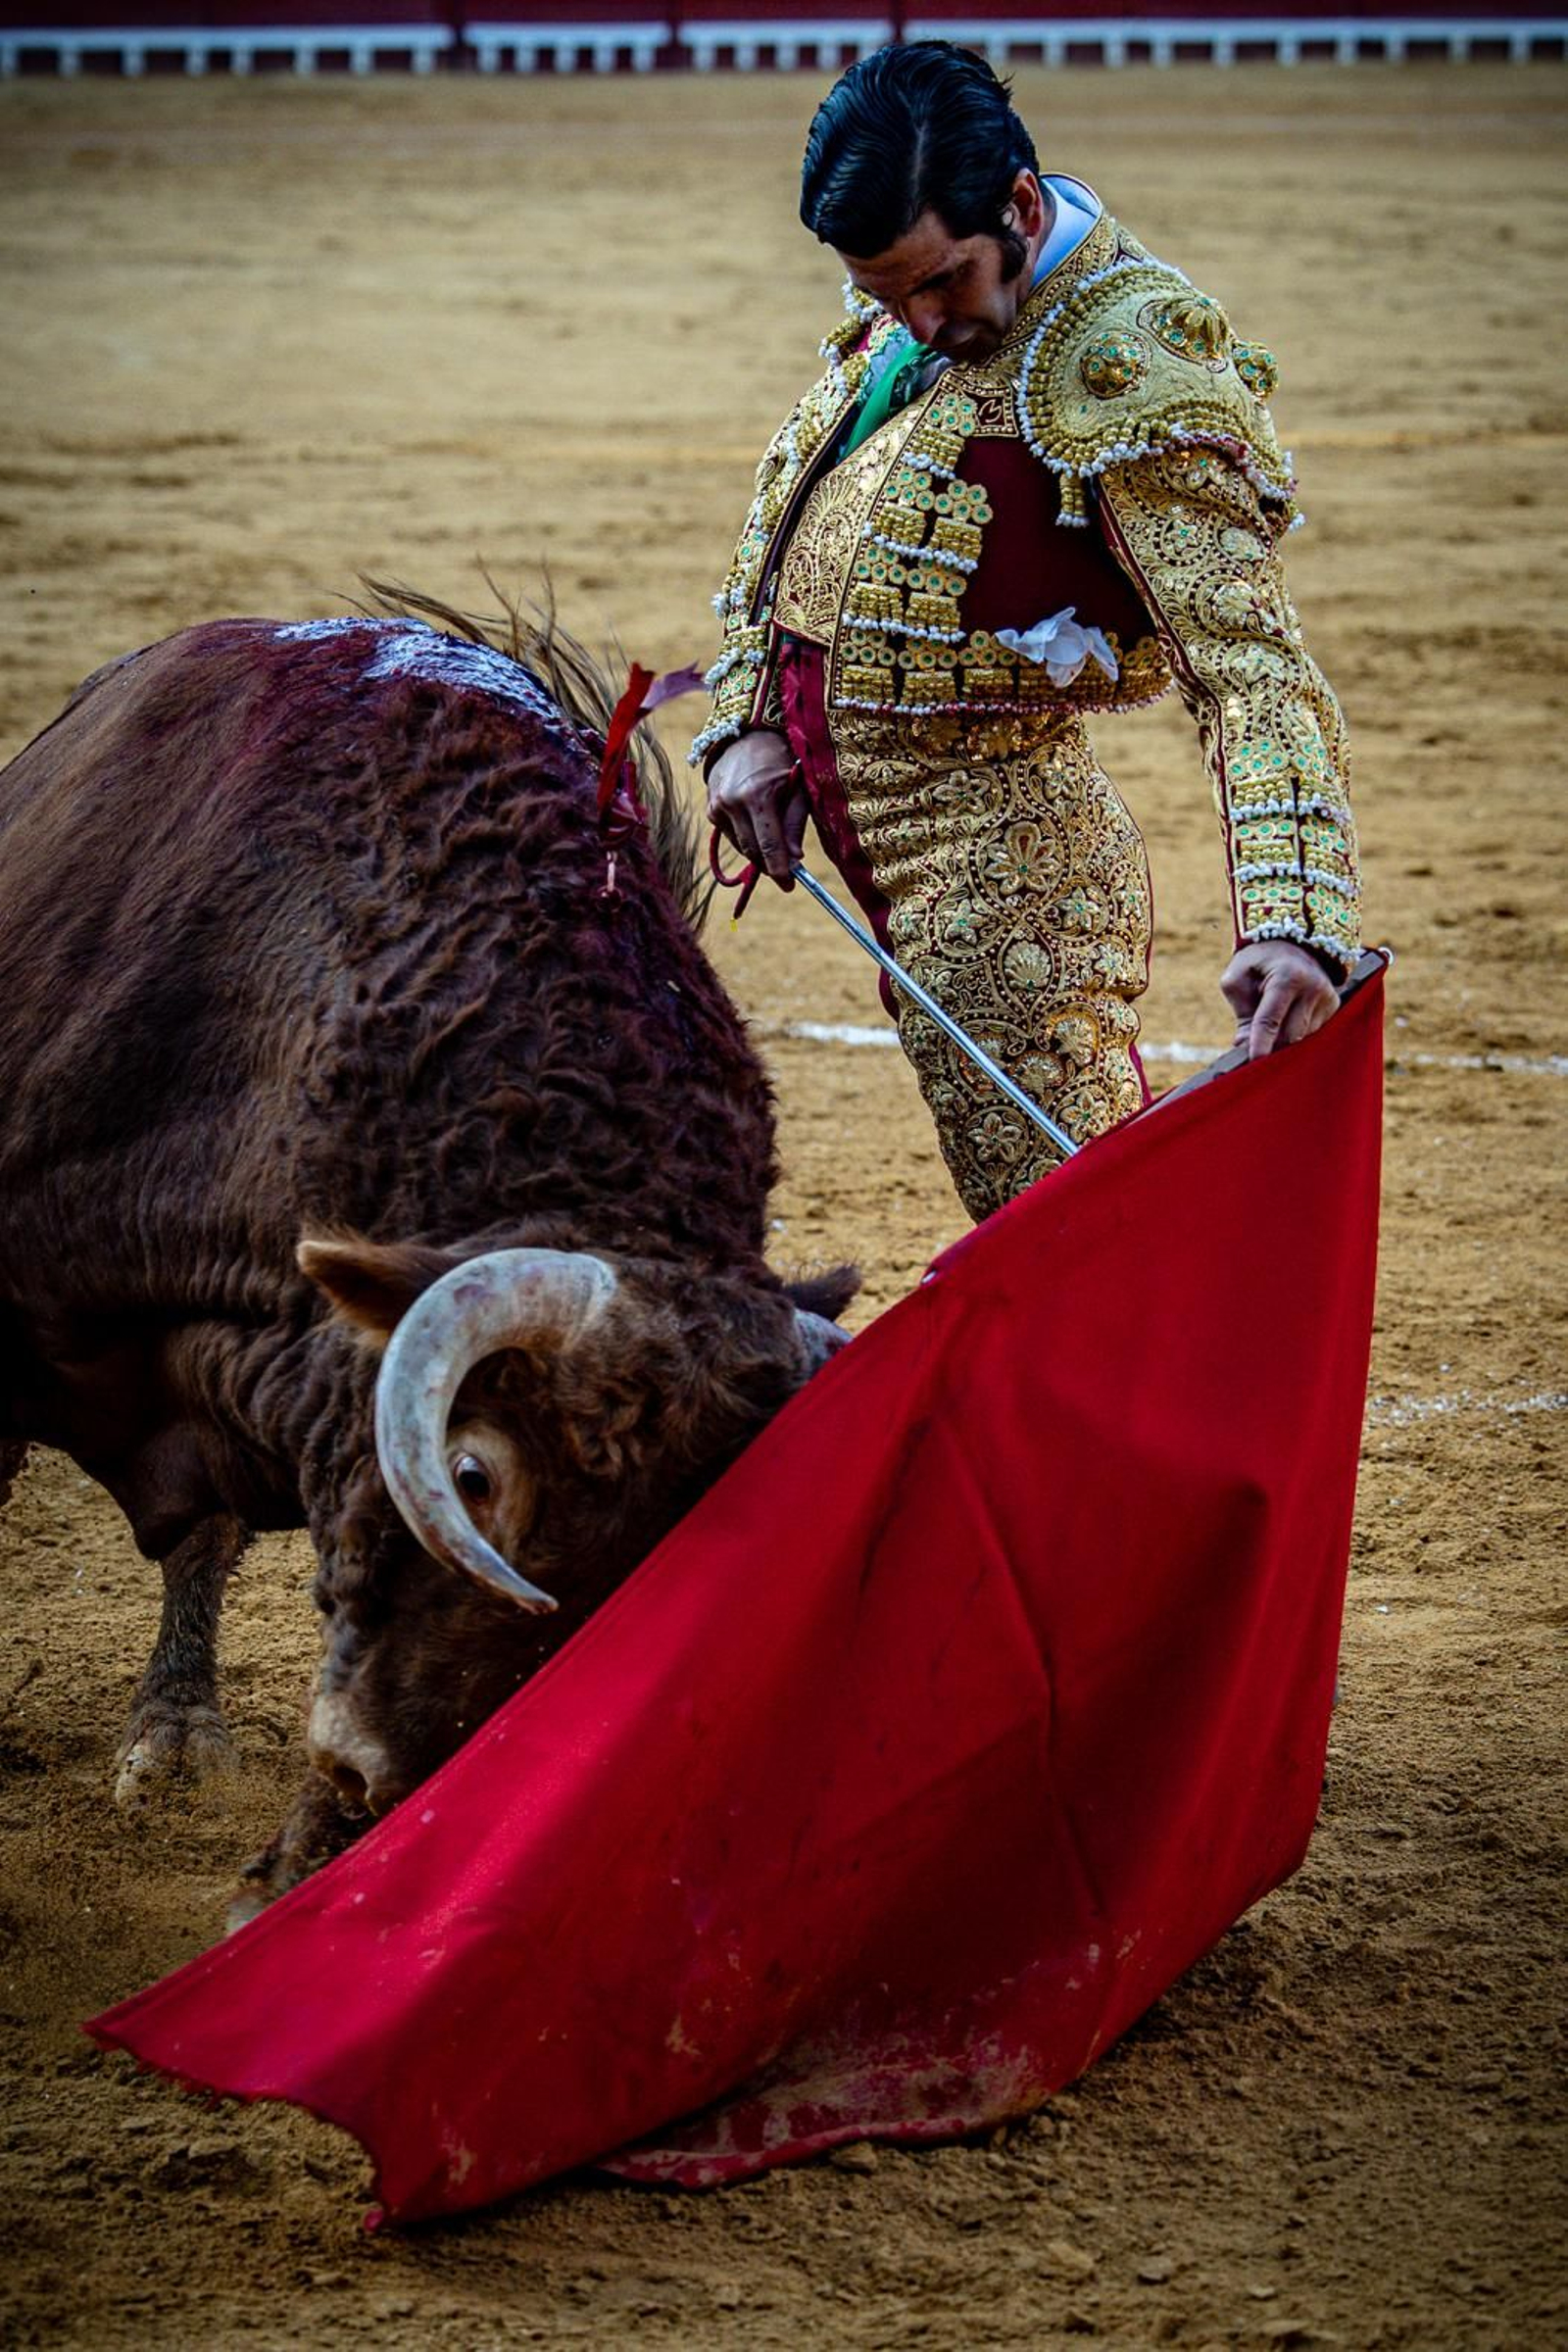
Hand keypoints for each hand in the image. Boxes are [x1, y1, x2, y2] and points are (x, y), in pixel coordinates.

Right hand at [706, 730, 808, 886]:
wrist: (748, 732)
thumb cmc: (782, 758)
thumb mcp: (797, 788)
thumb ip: (794, 825)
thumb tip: (794, 860)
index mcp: (757, 796)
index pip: (769, 846)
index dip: (780, 870)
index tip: (790, 886)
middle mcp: (731, 802)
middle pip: (752, 851)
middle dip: (770, 865)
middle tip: (787, 872)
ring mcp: (717, 805)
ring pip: (741, 846)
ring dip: (759, 852)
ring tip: (775, 841)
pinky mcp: (710, 807)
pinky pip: (731, 835)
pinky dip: (746, 838)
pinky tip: (757, 825)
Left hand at [1221, 939, 1340, 1060]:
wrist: (1292, 940)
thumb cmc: (1258, 961)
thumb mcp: (1238, 977)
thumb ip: (1240, 1011)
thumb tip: (1244, 1045)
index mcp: (1287, 977)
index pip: (1271, 1019)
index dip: (1261, 1043)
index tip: (1253, 1062)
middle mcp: (1312, 987)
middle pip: (1289, 1035)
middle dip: (1271, 1043)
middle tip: (1254, 1043)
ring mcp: (1327, 996)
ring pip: (1302, 1037)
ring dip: (1283, 1037)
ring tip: (1273, 1020)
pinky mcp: (1333, 1004)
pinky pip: (1312, 1032)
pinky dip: (1297, 1031)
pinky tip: (1289, 1016)